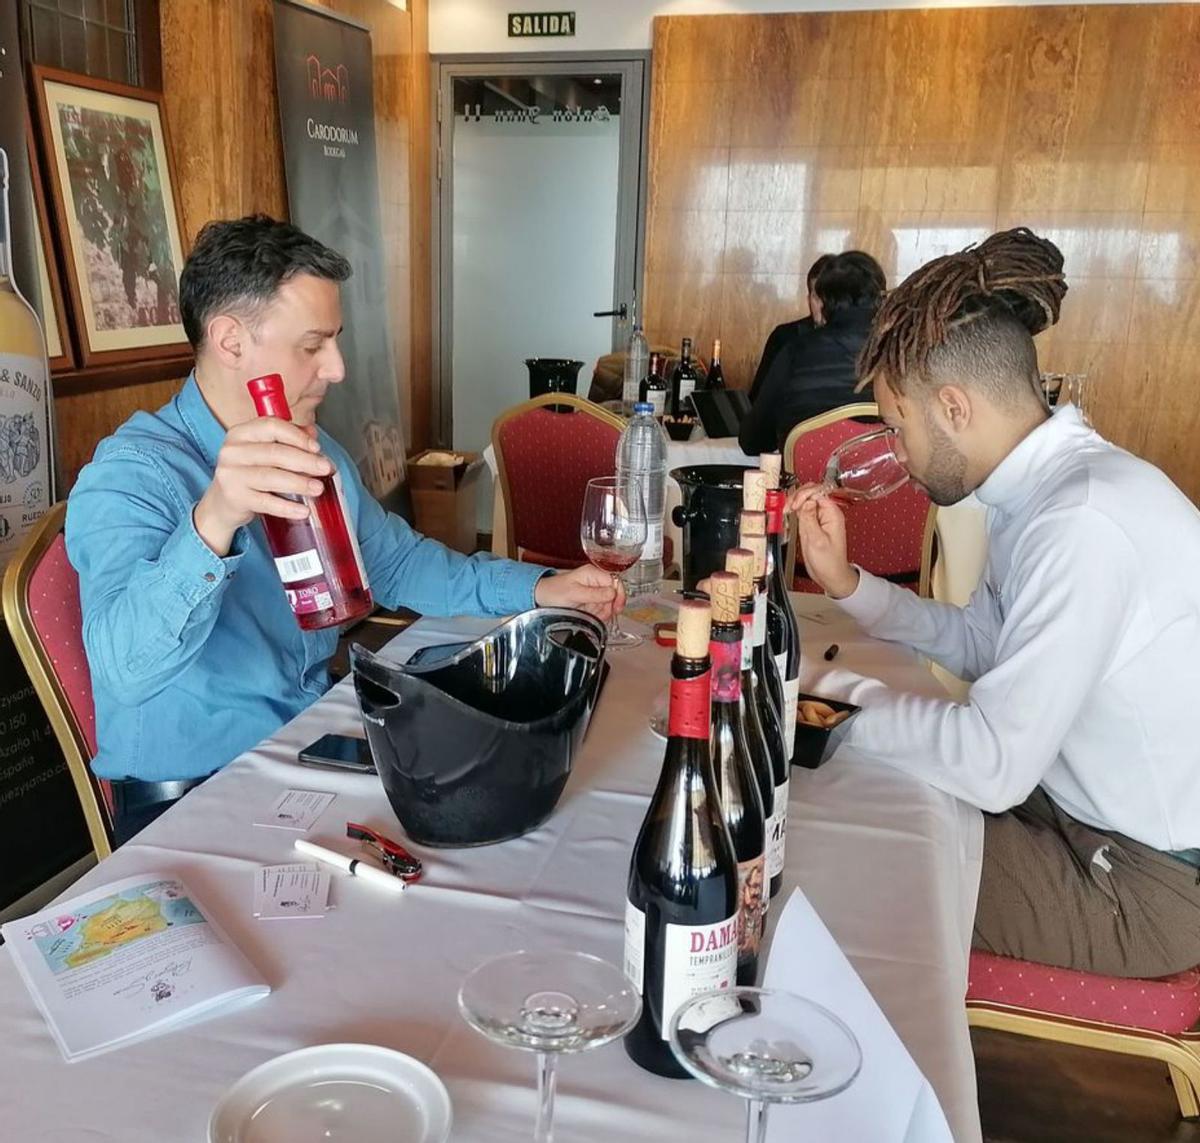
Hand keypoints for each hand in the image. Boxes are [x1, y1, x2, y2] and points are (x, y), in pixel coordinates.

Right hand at [193, 417, 332, 556]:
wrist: (222, 502)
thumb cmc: (250, 471)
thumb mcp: (265, 451)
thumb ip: (289, 440)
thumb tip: (313, 435)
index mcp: (241, 433)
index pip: (271, 426)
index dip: (297, 436)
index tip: (317, 448)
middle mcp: (233, 451)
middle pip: (275, 452)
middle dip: (305, 461)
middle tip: (326, 468)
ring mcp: (231, 475)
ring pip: (271, 477)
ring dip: (299, 483)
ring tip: (319, 488)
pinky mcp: (235, 498)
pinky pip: (266, 503)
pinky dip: (287, 507)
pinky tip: (304, 510)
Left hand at [534, 565, 625, 621]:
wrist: (542, 597)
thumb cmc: (553, 591)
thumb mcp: (574, 593)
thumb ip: (594, 594)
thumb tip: (612, 593)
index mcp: (593, 573)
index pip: (616, 582)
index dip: (619, 595)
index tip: (617, 607)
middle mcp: (595, 580)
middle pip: (614, 595)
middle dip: (607, 606)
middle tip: (596, 612)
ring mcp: (594, 590)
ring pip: (608, 604)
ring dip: (600, 612)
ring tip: (587, 612)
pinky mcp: (591, 599)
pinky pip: (601, 609)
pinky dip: (596, 614)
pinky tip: (587, 614)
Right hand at [794, 492, 858, 598]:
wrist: (830, 575)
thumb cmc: (829, 562)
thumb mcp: (817, 540)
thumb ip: (809, 519)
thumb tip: (805, 502)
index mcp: (833, 514)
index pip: (819, 492)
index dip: (804, 495)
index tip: (795, 506)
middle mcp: (827, 513)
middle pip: (812, 492)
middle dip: (798, 495)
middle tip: (788, 506)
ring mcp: (819, 517)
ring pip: (806, 499)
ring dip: (795, 501)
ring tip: (786, 509)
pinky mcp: (812, 523)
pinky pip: (803, 509)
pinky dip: (795, 509)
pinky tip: (788, 512)